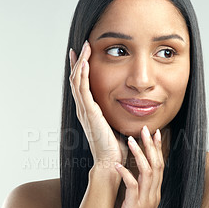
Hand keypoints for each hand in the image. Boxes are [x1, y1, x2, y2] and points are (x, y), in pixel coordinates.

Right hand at [69, 41, 127, 167]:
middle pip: (77, 79)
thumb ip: (118, 114)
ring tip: (84, 47)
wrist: (110, 161)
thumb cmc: (116, 147)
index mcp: (90, 111)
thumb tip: (131, 104)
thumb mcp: (117, 125)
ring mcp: (84, 111)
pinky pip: (83, 90)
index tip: (84, 55)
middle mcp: (84, 109)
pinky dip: (83, 75)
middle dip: (79, 61)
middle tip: (81, 45)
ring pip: (77, 81)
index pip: (82, 85)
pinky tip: (86, 62)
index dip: (82, 69)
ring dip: (81, 63)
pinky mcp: (89, 113)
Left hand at [109, 125, 163, 207]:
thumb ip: (138, 190)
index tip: (155, 133)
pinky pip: (132, 187)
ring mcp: (145, 202)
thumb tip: (131, 173)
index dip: (158, 149)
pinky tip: (117, 166)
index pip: (159, 166)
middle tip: (147, 129)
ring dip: (139, 154)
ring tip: (131, 140)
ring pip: (146, 172)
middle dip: (152, 145)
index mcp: (154, 193)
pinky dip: (125, 174)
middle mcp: (153, 195)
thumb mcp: (137, 205)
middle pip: (156, 165)